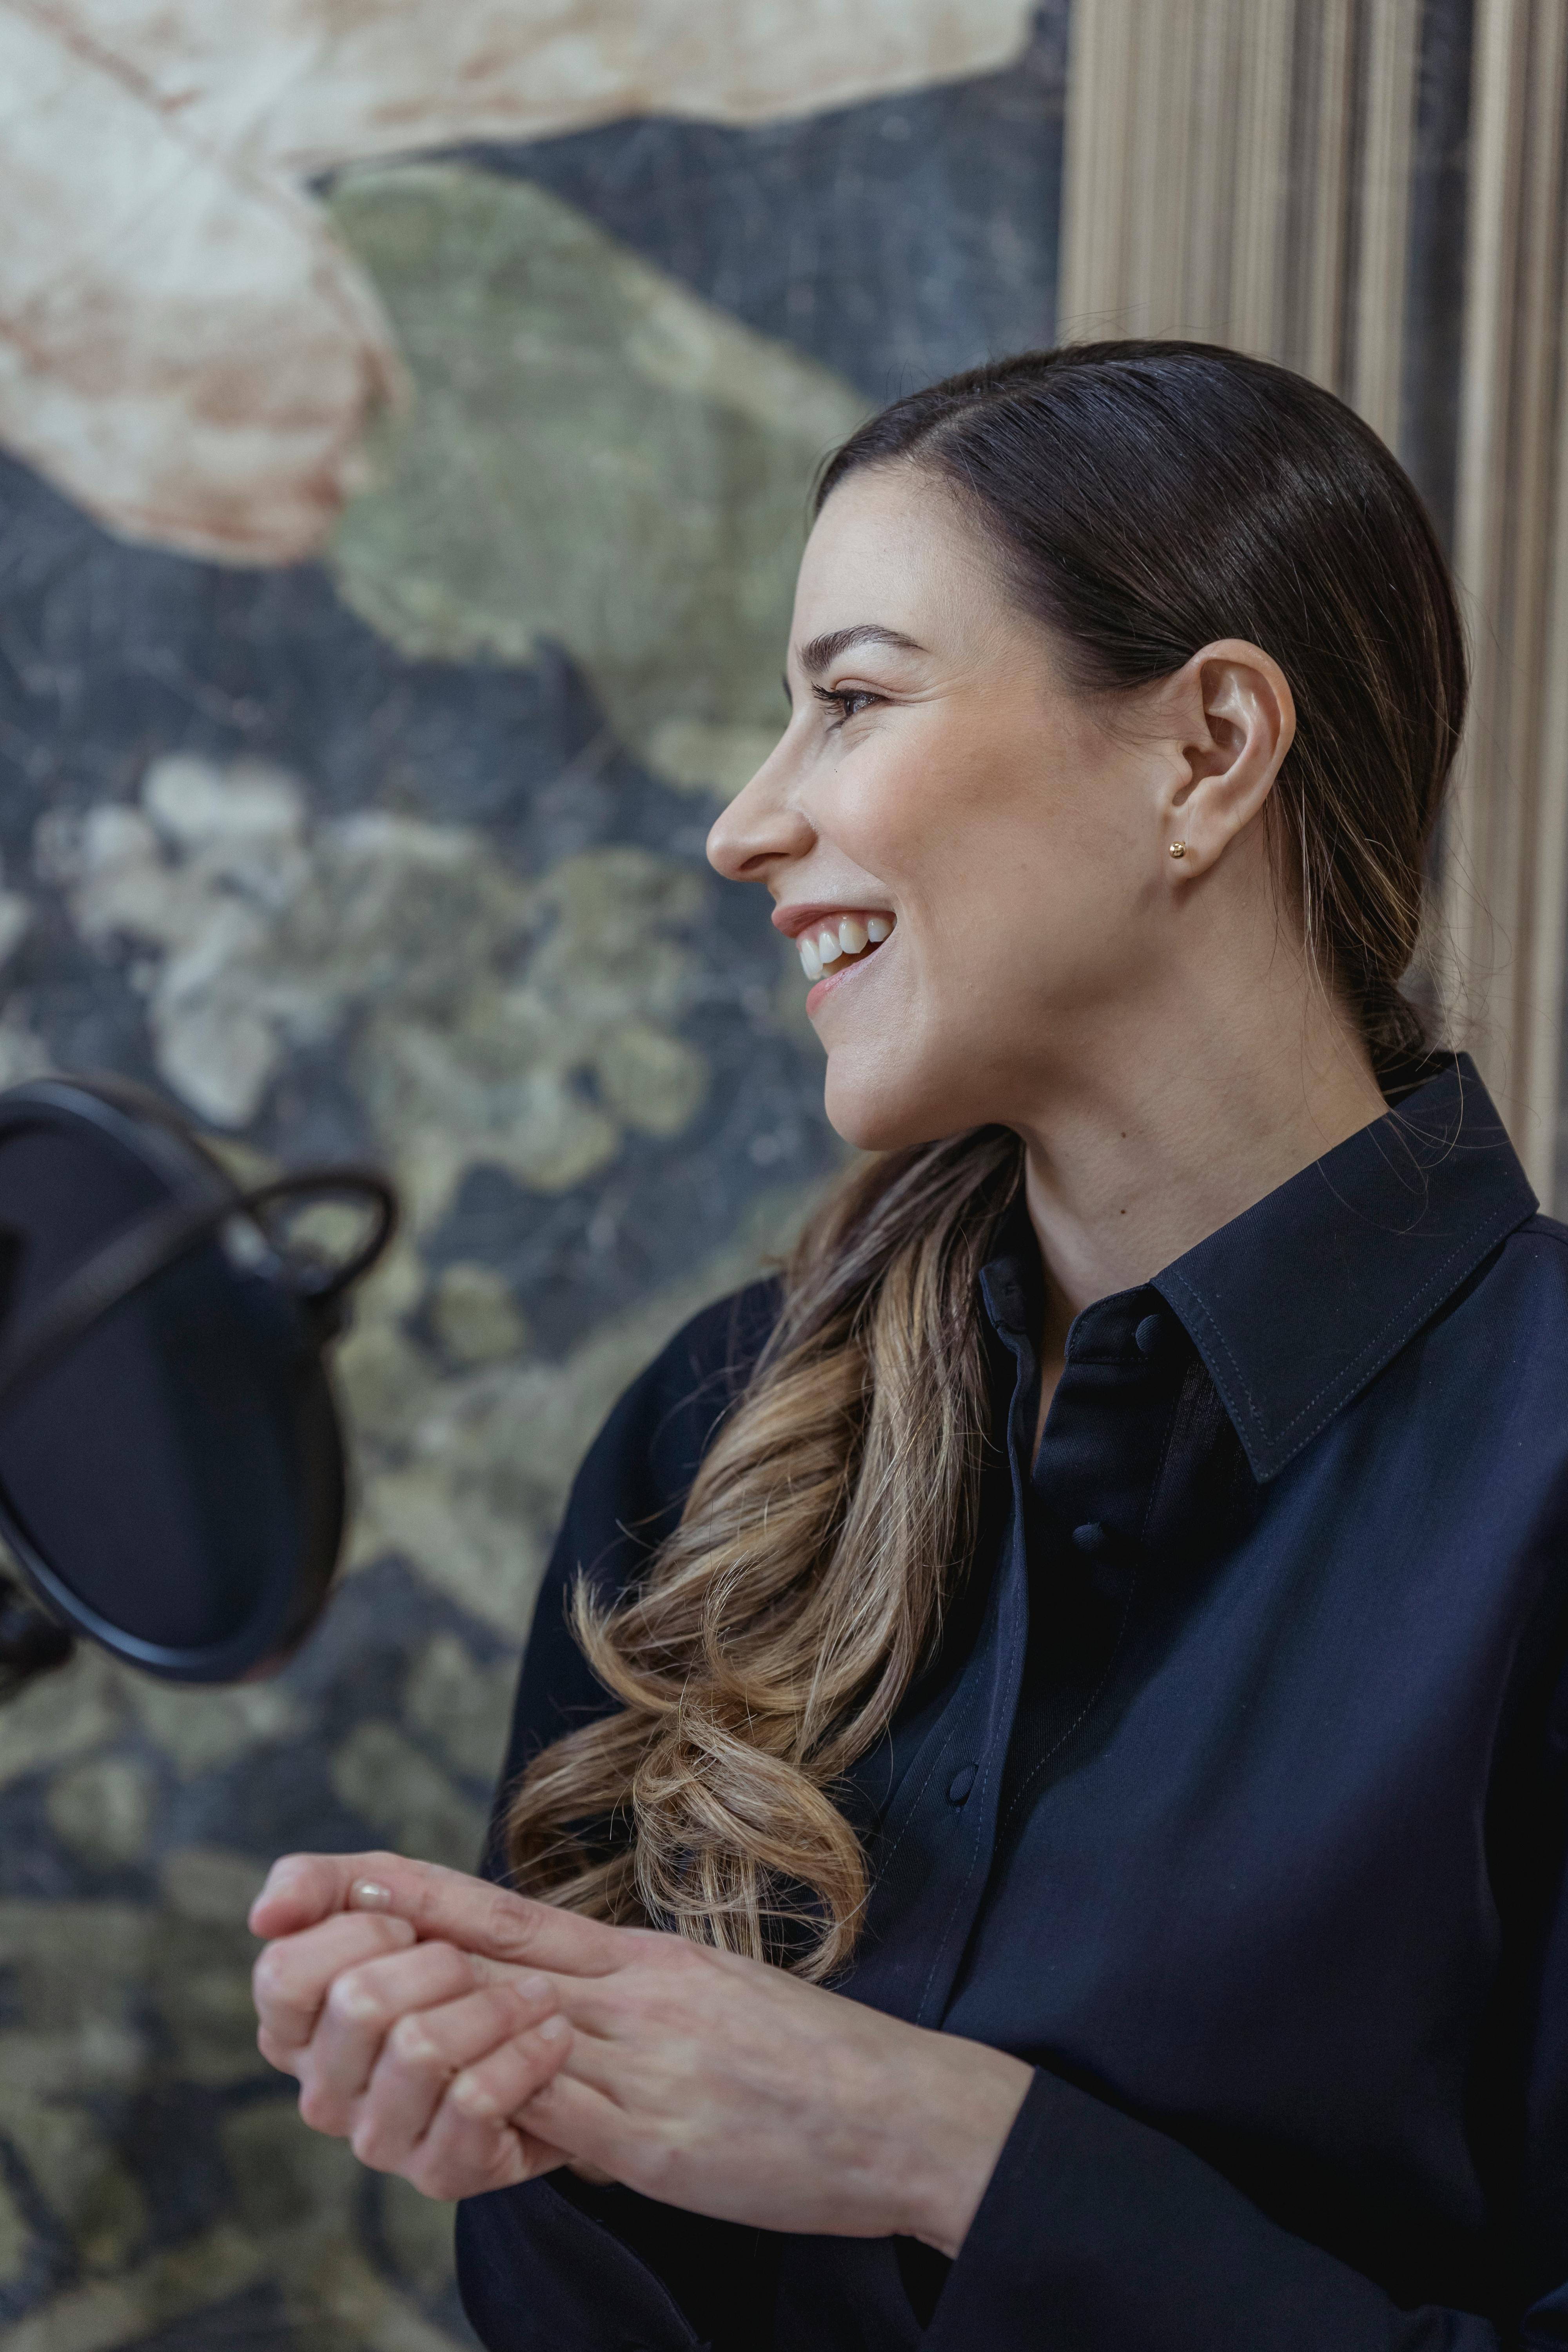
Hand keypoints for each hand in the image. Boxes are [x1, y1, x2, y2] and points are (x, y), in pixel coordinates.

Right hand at [249, 1853, 575, 2199]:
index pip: (283, 1973)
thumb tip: (263, 1915)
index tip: (406, 1926)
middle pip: (358, 2002)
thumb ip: (321, 1886)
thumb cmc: (464, 1948)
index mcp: (295, 2029)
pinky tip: (549, 2037)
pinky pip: (475, 2100)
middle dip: (438, 1962)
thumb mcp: (400, 1894)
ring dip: (495, 2005)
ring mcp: (377, 2141)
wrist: (572, 2022)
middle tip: (475, 1965)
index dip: (359, 1930)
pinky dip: (527, 2053)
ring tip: (534, 1997)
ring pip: (419, 2048)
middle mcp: (322, 2095)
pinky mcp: (439, 2174)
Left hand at [252, 1851, 1032, 2254]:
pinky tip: (447, 2110)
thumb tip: (554, 2004)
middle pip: (482, 1955)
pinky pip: (553, 2117)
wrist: (900, 2108)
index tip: (336, 1874)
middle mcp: (629, 1993)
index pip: (505, 1911)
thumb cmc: (806, 2060)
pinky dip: (493, 2110)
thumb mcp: (707, 1998)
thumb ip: (626, 1996)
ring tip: (347, 2021)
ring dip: (421, 2033)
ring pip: (501, 2031)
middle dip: (384, 1944)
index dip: (413, 1891)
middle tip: (298, 1920)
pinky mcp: (654, 2138)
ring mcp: (639, 2063)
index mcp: (640, 1958)